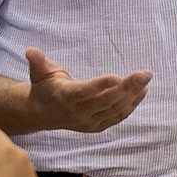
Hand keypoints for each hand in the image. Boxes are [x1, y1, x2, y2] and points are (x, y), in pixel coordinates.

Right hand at [25, 47, 150, 132]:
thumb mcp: (38, 72)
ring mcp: (88, 122)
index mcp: (65, 97)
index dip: (100, 85)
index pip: (85, 92)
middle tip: (144, 74)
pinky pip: (117, 116)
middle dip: (127, 87)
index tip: (117, 76)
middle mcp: (78, 112)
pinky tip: (143, 92)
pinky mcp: (96, 125)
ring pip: (114, 110)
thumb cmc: (43, 87)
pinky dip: (131, 105)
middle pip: (106, 101)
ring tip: (146, 79)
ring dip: (133, 95)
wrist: (41, 114)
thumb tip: (30, 51)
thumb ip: (37, 62)